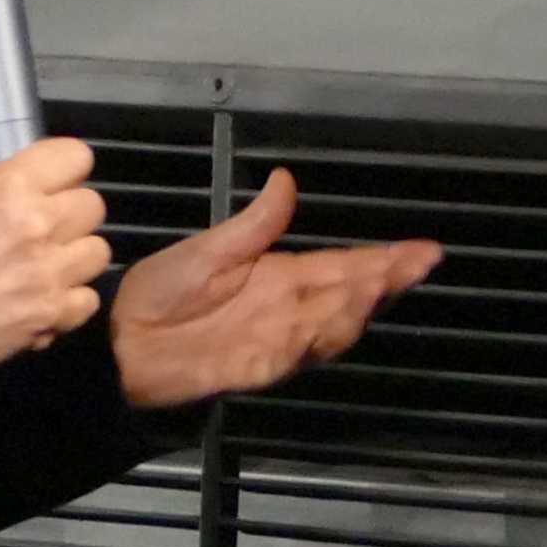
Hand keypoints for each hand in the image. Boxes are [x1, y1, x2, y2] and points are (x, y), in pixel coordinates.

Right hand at [0, 137, 110, 369]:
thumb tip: (3, 177)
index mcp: (11, 187)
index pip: (76, 156)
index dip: (66, 167)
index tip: (54, 180)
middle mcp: (40, 224)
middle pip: (93, 205)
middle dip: (71, 212)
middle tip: (47, 226)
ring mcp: (51, 272)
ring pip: (99, 251)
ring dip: (76, 255)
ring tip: (49, 263)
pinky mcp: (53, 313)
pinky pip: (88, 298)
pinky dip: (72, 299)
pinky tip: (47, 297)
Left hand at [111, 168, 444, 408]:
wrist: (122, 343)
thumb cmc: (160, 294)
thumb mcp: (209, 249)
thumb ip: (254, 225)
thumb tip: (286, 179)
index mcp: (280, 275)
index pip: (343, 265)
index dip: (385, 259)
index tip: (424, 250)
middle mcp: (290, 308)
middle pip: (350, 293)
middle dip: (388, 277)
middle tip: (421, 261)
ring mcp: (280, 339)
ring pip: (335, 322)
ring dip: (364, 302)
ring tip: (388, 278)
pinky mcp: (261, 366)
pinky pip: (301, 350)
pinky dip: (325, 333)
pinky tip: (346, 313)